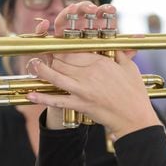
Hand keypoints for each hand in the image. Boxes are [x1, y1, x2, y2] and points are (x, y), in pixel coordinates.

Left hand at [26, 3, 159, 138]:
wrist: (134, 117)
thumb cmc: (135, 93)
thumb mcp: (129, 68)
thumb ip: (120, 55)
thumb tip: (115, 47)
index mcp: (100, 62)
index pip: (74, 51)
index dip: (63, 48)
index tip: (59, 48)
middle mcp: (88, 74)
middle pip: (62, 61)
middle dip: (52, 57)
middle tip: (46, 56)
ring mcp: (82, 90)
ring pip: (55, 75)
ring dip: (41, 70)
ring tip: (34, 65)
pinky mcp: (79, 105)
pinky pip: (57, 100)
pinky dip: (42, 98)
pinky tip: (31, 95)